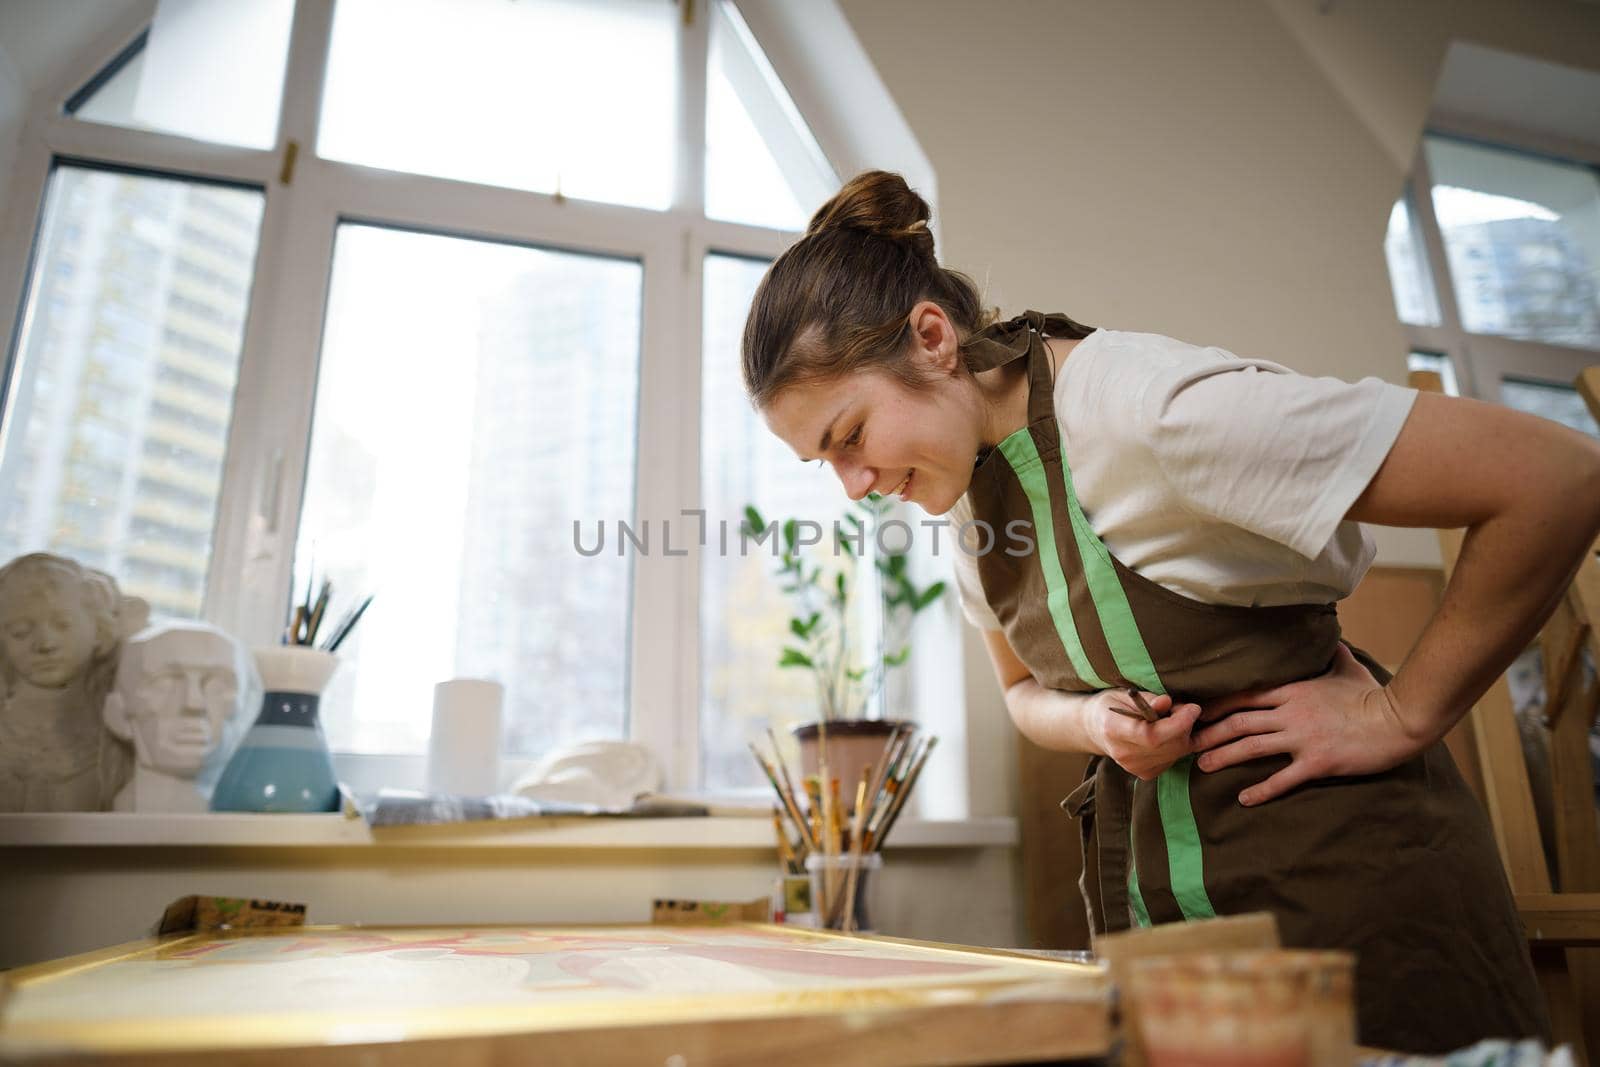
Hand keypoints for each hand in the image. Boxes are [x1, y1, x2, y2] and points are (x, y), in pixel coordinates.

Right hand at [1090, 689, 1201, 779]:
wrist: (1095, 728)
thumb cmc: (1111, 705)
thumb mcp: (1124, 694)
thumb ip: (1147, 699)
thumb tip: (1167, 702)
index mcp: (1113, 729)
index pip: (1152, 735)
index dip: (1178, 723)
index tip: (1193, 708)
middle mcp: (1123, 753)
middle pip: (1168, 746)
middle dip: (1185, 726)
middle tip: (1185, 709)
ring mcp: (1133, 767)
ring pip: (1175, 754)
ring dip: (1184, 735)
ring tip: (1175, 719)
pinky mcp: (1144, 773)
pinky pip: (1173, 760)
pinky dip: (1178, 745)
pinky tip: (1170, 733)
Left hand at [1189, 645, 1428, 805]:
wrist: (1398, 720)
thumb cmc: (1373, 695)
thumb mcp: (1348, 668)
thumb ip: (1333, 654)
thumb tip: (1331, 638)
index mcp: (1294, 690)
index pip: (1245, 695)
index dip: (1218, 705)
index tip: (1199, 712)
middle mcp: (1291, 713)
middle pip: (1239, 722)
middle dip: (1210, 733)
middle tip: (1188, 744)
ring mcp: (1302, 738)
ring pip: (1252, 747)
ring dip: (1223, 757)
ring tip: (1202, 766)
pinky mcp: (1317, 762)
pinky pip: (1282, 778)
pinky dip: (1261, 790)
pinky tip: (1244, 799)